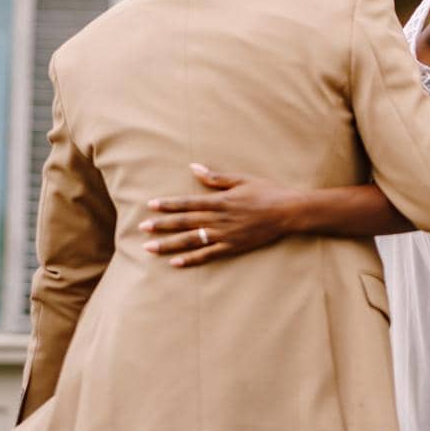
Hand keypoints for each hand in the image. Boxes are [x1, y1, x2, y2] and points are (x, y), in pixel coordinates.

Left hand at [139, 163, 299, 266]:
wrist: (288, 212)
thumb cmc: (267, 191)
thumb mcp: (241, 179)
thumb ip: (216, 177)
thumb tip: (193, 167)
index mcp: (220, 200)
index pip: (187, 203)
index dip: (167, 205)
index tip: (150, 206)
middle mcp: (219, 219)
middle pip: (184, 223)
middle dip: (161, 225)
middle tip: (142, 228)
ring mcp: (225, 235)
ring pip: (191, 241)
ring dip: (169, 244)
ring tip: (150, 248)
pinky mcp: (232, 247)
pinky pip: (207, 255)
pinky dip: (190, 259)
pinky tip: (175, 263)